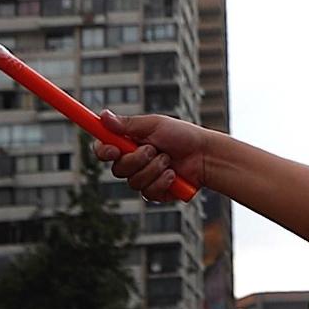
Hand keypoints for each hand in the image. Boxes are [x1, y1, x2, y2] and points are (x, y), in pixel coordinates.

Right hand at [94, 112, 217, 201]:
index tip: (112, 150)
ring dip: (154, 169)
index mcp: (129, 143)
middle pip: (117, 170)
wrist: (205, 156)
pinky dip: (162, 182)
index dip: (103, 151)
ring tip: (169, 160)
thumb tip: (103, 116)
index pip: (104, 150)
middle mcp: (133, 162)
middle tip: (153, 149)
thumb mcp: (154, 125)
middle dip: (137, 160)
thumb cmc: (182, 135)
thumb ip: (128, 124)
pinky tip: (174, 175)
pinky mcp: (155, 193)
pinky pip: (148, 193)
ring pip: (133, 182)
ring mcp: (143, 179)